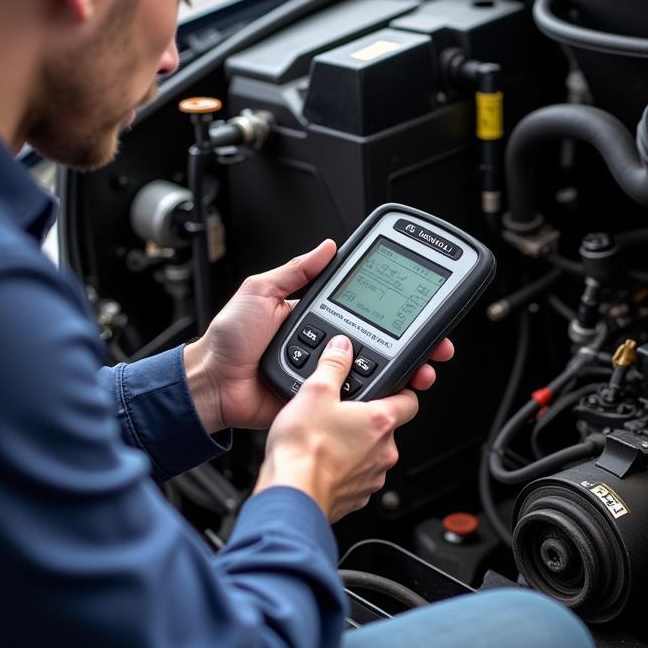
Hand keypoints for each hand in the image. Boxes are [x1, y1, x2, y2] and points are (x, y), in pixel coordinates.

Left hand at [183, 241, 454, 433]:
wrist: (212, 384)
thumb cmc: (229, 339)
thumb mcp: (261, 290)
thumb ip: (296, 271)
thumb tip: (326, 247)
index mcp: (316, 315)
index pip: (365, 309)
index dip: (395, 309)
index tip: (420, 307)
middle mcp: (327, 344)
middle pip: (381, 343)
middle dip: (414, 344)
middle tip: (436, 346)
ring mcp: (327, 374)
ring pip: (375, 374)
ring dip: (405, 372)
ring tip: (423, 370)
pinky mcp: (322, 400)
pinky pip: (353, 399)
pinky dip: (377, 398)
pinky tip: (395, 391)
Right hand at [254, 335, 418, 520]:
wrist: (290, 494)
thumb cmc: (303, 448)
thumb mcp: (314, 392)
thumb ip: (333, 365)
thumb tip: (342, 348)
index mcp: (380, 421)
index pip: (410, 400)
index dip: (400, 391)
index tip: (388, 388)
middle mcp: (384, 451)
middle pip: (387, 427)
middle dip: (367, 419)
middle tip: (341, 412)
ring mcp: (372, 477)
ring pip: (372, 453)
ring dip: (355, 445)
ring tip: (326, 437)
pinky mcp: (357, 497)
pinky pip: (357, 476)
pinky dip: (344, 468)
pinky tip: (322, 460)